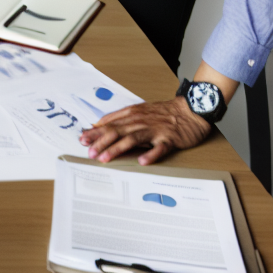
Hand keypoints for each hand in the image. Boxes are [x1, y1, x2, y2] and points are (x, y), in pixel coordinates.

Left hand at [78, 97, 211, 164]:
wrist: (190, 110)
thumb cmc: (163, 113)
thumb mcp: (140, 111)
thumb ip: (121, 118)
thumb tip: (100, 125)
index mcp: (132, 113)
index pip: (110, 123)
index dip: (95, 132)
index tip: (82, 140)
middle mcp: (140, 120)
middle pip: (117, 131)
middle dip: (101, 142)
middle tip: (89, 152)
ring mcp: (155, 130)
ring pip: (132, 139)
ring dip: (117, 148)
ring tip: (105, 158)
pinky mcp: (169, 139)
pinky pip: (159, 148)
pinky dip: (150, 154)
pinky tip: (142, 162)